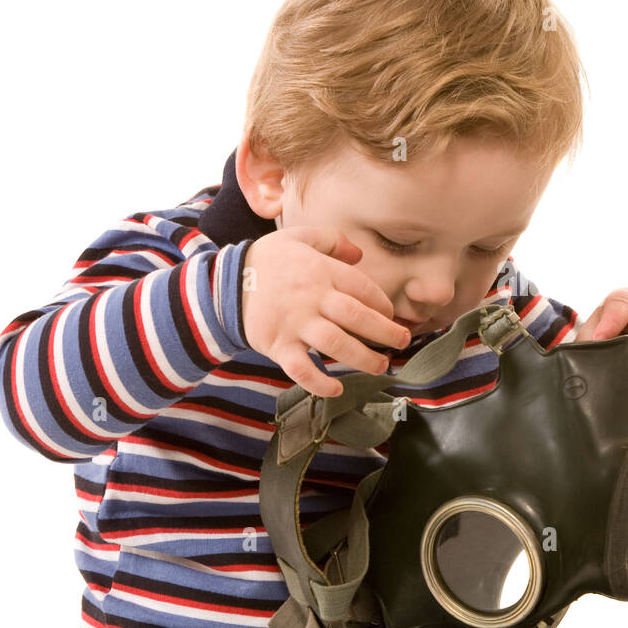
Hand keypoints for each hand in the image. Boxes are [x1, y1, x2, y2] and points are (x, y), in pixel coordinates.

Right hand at [241, 227, 412, 397]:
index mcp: (320, 270)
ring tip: (381, 366)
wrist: (224, 283)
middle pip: (357, 317)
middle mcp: (311, 297)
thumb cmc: (269, 261)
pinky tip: (337, 390)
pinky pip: (301, 369)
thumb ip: (332, 240)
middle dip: (386, 333)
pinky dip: (319, 383)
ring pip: (336, 345)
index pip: (363, 289)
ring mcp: (294, 323)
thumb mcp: (299, 237)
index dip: (383, 304)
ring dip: (364, 358)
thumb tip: (359, 254)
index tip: (391, 315)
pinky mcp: (278, 346)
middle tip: (403, 341)